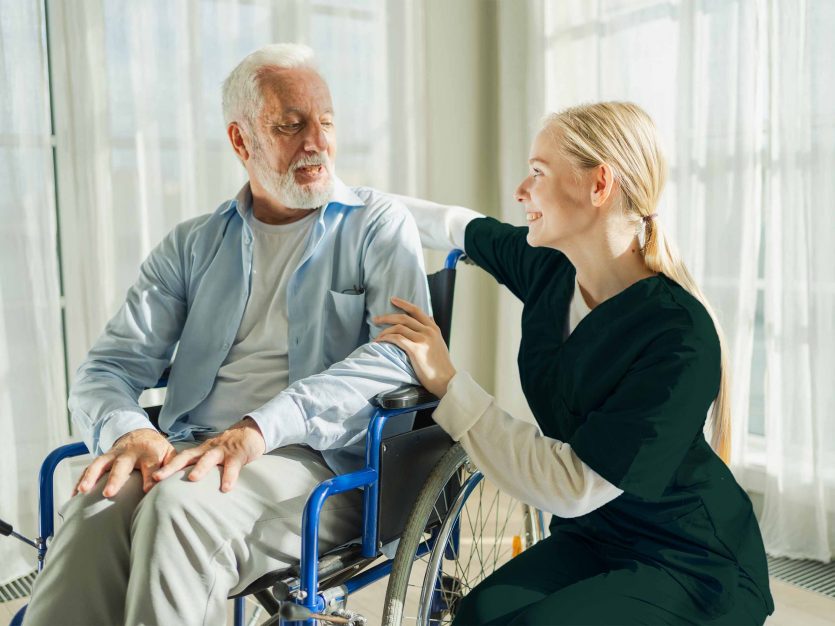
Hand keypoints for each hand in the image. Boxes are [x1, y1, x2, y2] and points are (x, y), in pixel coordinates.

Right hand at [74, 428, 174, 496]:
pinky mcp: (103, 458)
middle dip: (115, 478)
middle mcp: (130, 453)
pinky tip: (73, 495)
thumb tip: (174, 481)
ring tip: (83, 491)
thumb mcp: (169, 454)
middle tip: (109, 493)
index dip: (150, 477)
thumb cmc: (158, 450)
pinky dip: (80, 480)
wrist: (141, 434)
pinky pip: (89, 469)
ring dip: (91, 477)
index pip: (151, 465)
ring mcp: (114, 454)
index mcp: (150, 452)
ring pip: (100, 464)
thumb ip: (172, 467)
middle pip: (122, 465)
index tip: (147, 489)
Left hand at [151, 417, 265, 491]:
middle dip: (171, 467)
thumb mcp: (211, 456)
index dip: (164, 467)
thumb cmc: (228, 449)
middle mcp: (207, 450)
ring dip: (201, 468)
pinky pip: (233, 467)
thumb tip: (183, 489)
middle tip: (157, 477)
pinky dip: (229, 477)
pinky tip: (226, 488)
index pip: (178, 458)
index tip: (149, 479)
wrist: (250, 433)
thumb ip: (199, 467)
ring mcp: (222, 451)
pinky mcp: (238, 455)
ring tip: (193, 479)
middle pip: (186, 457)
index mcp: (199, 451)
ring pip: (209, 458)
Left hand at [374, 297, 456, 397]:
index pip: (416, 310)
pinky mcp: (416, 350)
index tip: (392, 299)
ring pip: (398, 327)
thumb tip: (429, 317)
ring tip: (377, 337)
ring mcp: (422, 340)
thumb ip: (433, 329)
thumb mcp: (440, 342)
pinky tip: (381, 342)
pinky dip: (387, 338)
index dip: (403, 303)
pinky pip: (397, 339)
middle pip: (403, 317)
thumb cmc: (441, 365)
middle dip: (387, 317)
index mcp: (433, 328)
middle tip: (376, 319)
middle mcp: (428, 331)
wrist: (445, 380)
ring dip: (385, 331)